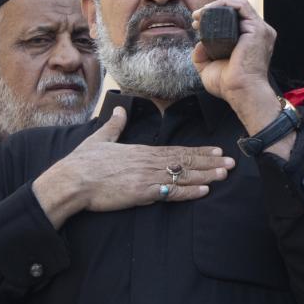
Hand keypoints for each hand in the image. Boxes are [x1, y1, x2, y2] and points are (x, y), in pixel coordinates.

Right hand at [31, 107, 229, 227]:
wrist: (71, 180)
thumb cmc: (82, 163)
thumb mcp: (100, 139)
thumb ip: (114, 126)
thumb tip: (119, 110)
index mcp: (141, 151)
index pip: (176, 150)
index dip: (198, 151)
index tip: (217, 151)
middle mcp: (148, 162)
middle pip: (185, 161)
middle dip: (210, 162)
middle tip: (233, 162)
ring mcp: (146, 177)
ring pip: (183, 175)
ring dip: (206, 175)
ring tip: (225, 174)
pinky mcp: (141, 193)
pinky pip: (170, 192)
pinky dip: (188, 192)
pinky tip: (204, 191)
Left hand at [193, 0, 279, 120]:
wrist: (241, 92)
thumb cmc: (229, 85)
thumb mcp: (209, 68)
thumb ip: (202, 55)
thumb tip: (198, 44)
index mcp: (250, 40)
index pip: (235, 18)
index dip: (215, 17)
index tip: (197, 23)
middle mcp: (258, 32)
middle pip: (236, 9)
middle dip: (213, 9)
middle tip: (196, 17)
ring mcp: (260, 29)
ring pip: (238, 4)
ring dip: (217, 5)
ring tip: (201, 13)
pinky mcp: (257, 28)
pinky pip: (241, 6)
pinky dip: (224, 4)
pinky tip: (210, 11)